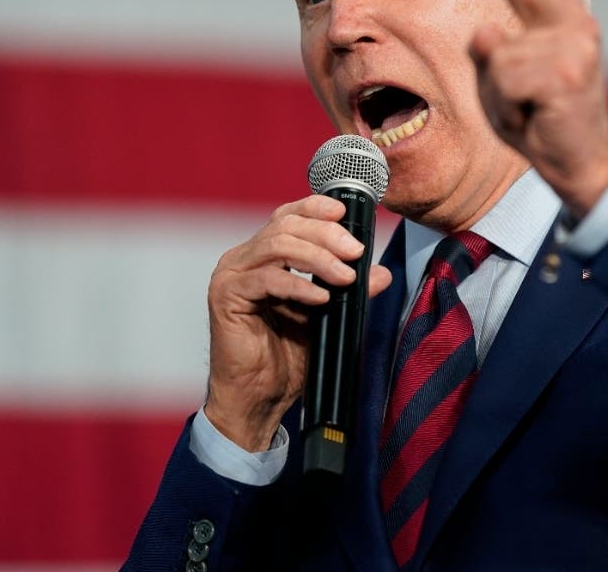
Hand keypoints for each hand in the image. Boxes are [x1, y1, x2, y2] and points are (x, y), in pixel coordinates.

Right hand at [204, 195, 391, 450]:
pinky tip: (321, 298)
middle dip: (326, 234)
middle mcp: (244, 258)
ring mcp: (231, 275)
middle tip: (356, 252)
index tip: (347, 213)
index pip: (289, 215)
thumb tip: (381, 272)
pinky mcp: (226, 296)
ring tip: (345, 276)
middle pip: (286, 225)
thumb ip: (351, 291)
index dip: (316, 208)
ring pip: (277, 245)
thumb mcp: (329, 317)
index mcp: (263, 255)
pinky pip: (267, 279)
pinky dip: (299, 285)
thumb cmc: (288, 358)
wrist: (260, 398)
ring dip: (318, 257)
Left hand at [472, 0, 607, 218]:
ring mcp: (573, 49)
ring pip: (498, 56)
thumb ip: (495, 53)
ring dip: (499, 93)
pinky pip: (504, 79)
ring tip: (525, 110)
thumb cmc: (543, 123)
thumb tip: (484, 30)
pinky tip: (531, 117)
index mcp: (564, 28)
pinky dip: (506, 106)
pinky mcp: (563, 74)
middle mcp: (575, 28)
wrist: (581, 164)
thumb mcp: (509, 84)